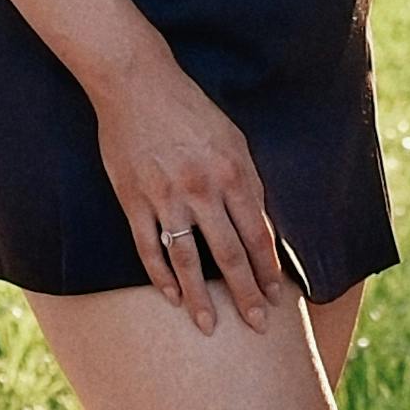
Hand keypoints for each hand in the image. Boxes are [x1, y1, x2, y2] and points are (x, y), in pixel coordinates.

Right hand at [93, 57, 292, 335]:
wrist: (136, 83)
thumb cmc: (189, 109)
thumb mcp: (232, 138)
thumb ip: (246, 181)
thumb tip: (261, 225)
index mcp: (233, 173)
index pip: (257, 235)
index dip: (268, 270)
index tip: (276, 297)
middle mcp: (203, 190)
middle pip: (230, 255)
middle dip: (246, 295)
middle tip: (257, 326)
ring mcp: (166, 197)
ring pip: (188, 260)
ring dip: (201, 298)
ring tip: (210, 326)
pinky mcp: (133, 199)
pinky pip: (148, 247)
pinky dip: (160, 275)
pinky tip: (171, 297)